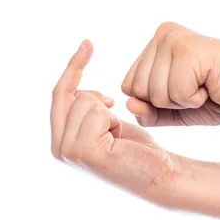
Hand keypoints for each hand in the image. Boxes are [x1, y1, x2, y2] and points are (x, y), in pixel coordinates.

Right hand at [50, 40, 178, 205]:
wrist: (161, 175)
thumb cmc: (137, 150)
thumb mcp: (105, 123)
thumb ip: (86, 110)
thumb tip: (80, 89)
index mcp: (59, 141)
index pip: (58, 94)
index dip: (72, 67)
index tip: (88, 43)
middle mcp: (58, 149)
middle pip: (67, 95)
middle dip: (95, 97)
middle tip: (115, 108)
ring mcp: (69, 152)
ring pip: (84, 101)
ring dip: (108, 112)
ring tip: (118, 135)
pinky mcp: (85, 152)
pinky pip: (96, 112)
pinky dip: (112, 120)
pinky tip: (120, 139)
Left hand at [121, 22, 219, 126]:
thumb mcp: (176, 110)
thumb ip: (149, 111)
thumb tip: (127, 104)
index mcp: (156, 43)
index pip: (128, 86)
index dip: (155, 102)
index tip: (186, 89)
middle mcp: (163, 33)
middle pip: (136, 89)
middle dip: (167, 102)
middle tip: (198, 88)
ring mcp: (174, 38)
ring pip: (152, 93)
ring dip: (182, 101)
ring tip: (205, 85)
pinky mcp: (189, 49)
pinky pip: (174, 93)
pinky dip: (194, 100)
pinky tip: (211, 85)